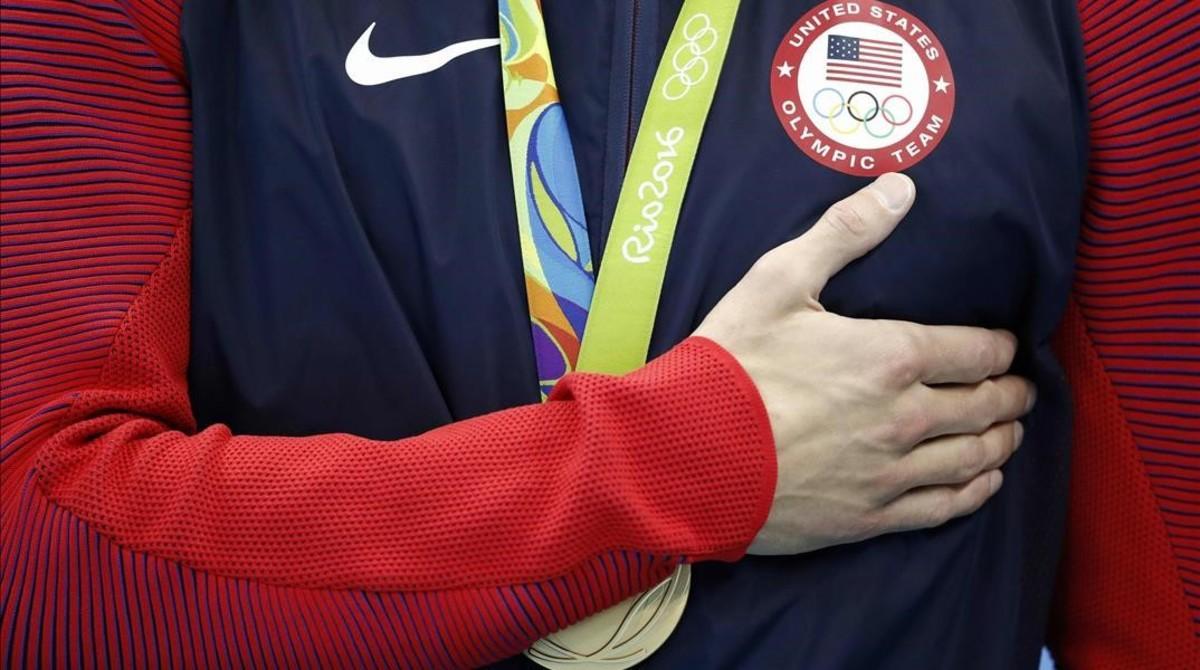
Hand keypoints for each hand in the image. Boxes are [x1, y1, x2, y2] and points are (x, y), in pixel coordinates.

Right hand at [695, 174, 1034, 554]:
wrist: (685, 454)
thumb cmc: (730, 365)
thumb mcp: (778, 281)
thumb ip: (844, 232)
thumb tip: (901, 189)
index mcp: (892, 356)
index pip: (978, 351)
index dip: (1001, 347)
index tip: (1004, 345)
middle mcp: (906, 417)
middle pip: (987, 406)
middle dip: (1011, 393)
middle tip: (1019, 388)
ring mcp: (891, 472)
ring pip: (974, 458)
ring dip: (1001, 440)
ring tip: (1010, 431)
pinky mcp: (869, 516)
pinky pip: (944, 507)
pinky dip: (975, 492)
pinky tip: (983, 482)